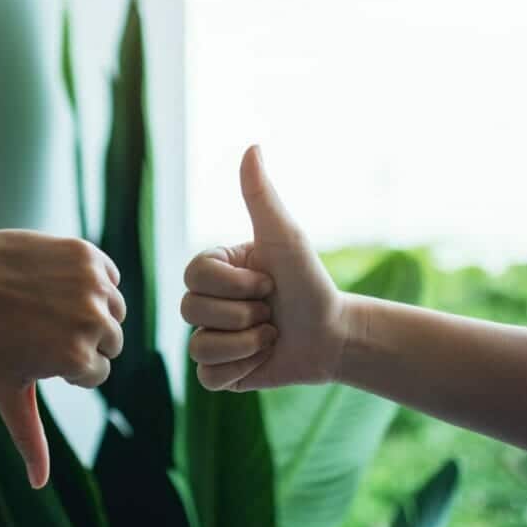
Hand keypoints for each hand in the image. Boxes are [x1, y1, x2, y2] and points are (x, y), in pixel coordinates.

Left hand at [0, 230, 124, 487]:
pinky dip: (92, 281)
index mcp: (78, 359)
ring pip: (115, 310)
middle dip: (81, 339)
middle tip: (39, 327)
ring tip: (48, 305)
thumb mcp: (6, 391)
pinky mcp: (89, 255)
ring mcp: (92, 285)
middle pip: (111, 342)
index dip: (65, 366)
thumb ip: (29, 437)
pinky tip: (56, 282)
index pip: (97, 373)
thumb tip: (38, 485)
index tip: (33, 350)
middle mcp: (93, 321)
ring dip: (91, 310)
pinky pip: (110, 277)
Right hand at [182, 145, 347, 390]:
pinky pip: (208, 378)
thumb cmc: (309, 282)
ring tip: (270, 335)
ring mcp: (210, 337)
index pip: (194, 276)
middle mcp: (205, 302)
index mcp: (213, 269)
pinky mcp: (219, 372)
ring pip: (199, 348)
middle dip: (243, 314)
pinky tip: (262, 358)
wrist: (334, 335)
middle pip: (191, 311)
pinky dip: (242, 369)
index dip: (234, 285)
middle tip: (270, 310)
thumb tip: (252, 147)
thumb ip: (261, 196)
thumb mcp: (285, 237)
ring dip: (247, 344)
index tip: (267, 282)